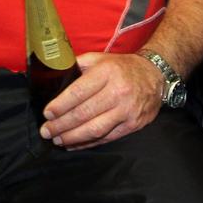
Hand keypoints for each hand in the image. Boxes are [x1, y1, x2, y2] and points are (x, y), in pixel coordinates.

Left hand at [38, 52, 162, 149]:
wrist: (155, 75)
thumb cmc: (122, 67)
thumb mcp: (100, 58)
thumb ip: (78, 65)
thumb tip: (54, 76)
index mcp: (106, 72)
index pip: (79, 92)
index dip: (60, 105)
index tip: (47, 114)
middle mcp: (118, 92)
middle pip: (84, 113)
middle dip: (61, 125)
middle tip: (46, 132)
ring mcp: (127, 110)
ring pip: (95, 129)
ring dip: (73, 137)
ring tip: (58, 140)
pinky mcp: (133, 124)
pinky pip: (107, 137)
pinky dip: (88, 143)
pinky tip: (75, 144)